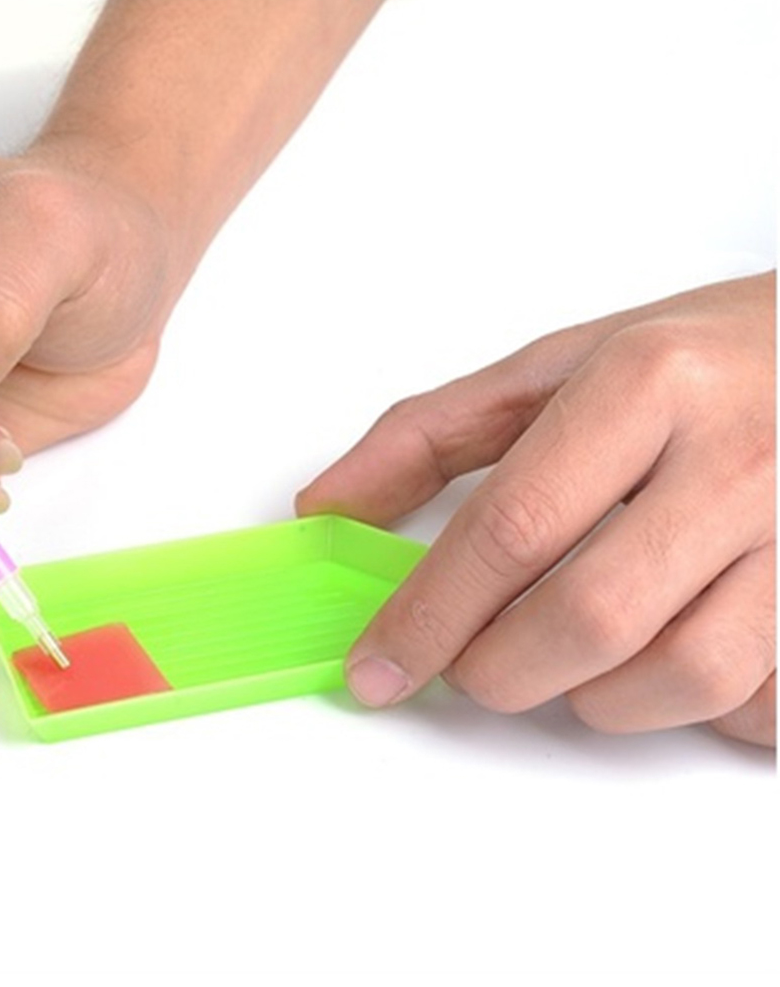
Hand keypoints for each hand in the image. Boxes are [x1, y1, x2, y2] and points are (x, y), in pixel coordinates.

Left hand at [298, 273, 775, 746]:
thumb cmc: (697, 357)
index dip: (428, 615)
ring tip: (571, 652)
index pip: (512, 527)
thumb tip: (328, 507)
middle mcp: (737, 458)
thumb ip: (431, 435)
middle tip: (472, 660)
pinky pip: (761, 700)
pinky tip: (668, 652)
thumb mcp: (558, 366)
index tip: (376, 667)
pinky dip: (696, 705)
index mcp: (647, 386)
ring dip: (596, 696)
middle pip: (588, 618)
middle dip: (499, 669)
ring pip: (682, 676)